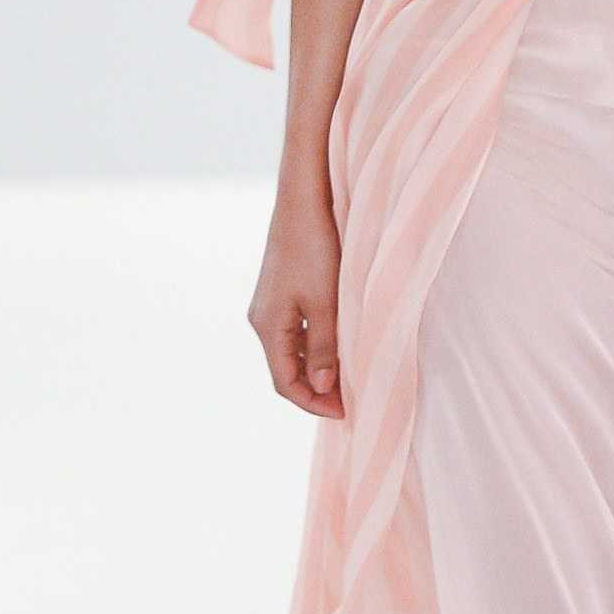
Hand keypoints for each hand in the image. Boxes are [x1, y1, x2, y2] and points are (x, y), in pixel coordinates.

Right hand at [247, 188, 345, 415]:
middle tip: (351, 400)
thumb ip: (323, 348)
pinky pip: (296, 333)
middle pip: (286, 371)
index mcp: (268, 326)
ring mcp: (270, 306)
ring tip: (349, 377)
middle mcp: (262, 320)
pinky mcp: (281, 292)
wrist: (303, 201)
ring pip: (292, 352)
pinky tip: (339, 346)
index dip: (313, 403)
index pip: (285, 383)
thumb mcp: (325, 304)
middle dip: (316, 390)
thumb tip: (322, 387)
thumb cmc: (315, 249)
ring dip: (317, 370)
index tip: (346, 413)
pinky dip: (315, 348)